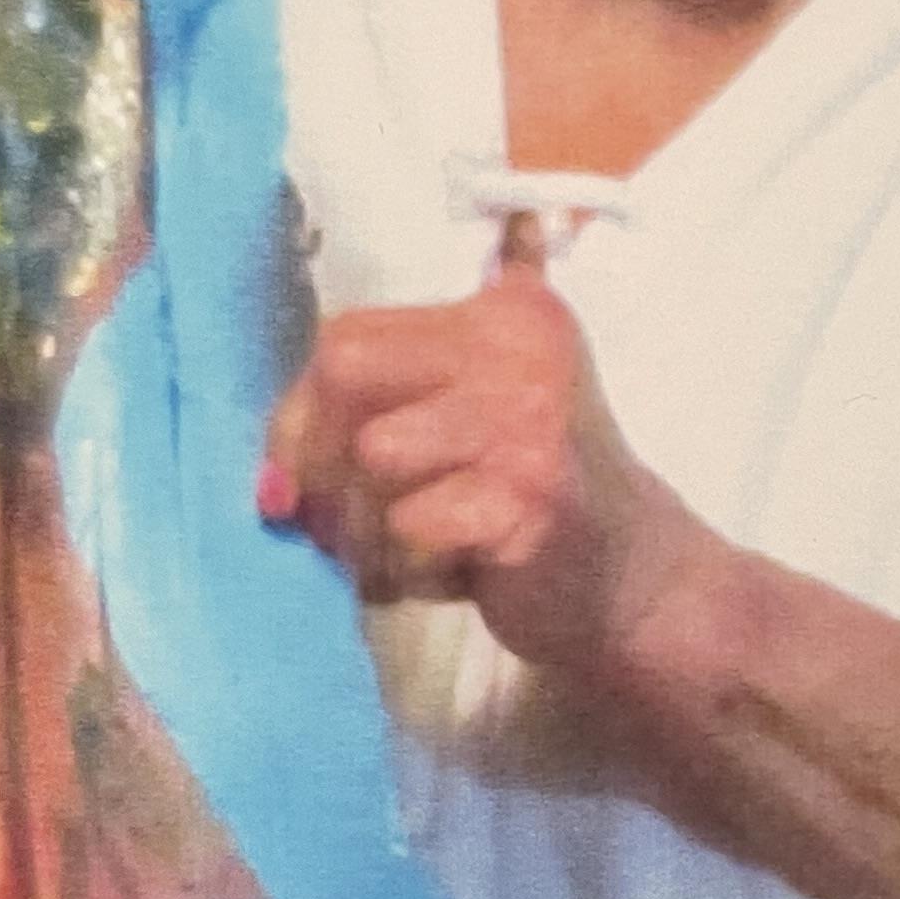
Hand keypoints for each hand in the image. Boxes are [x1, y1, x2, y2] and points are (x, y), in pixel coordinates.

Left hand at [259, 231, 717, 686]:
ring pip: (369, 457)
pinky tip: (449, 578)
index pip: (348, 335)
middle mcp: (520, 348)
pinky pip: (406, 527)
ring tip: (406, 555)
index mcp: (503, 313)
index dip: (302, 414)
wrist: (631, 585)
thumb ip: (374, 411)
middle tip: (339, 523)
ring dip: (364, 529)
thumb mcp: (464, 422)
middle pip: (345, 372)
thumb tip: (267, 482)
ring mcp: (528, 419)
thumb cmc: (522, 504)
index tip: (304, 477)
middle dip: (318, 460)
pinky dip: (408, 570)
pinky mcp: (527, 497)